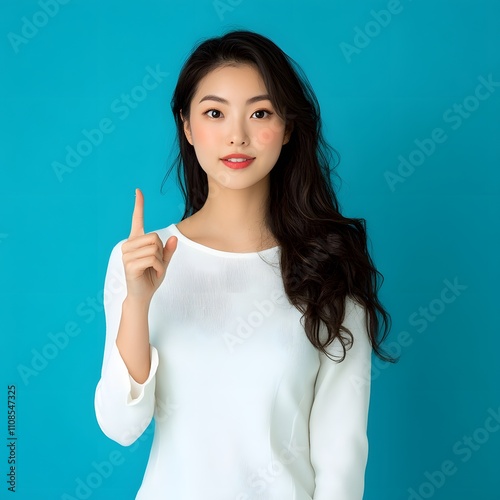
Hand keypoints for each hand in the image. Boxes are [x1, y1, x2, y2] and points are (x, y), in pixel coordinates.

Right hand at [121, 188, 176, 302]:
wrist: (142, 295)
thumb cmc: (151, 277)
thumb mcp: (164, 262)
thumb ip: (168, 250)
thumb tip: (174, 238)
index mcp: (136, 241)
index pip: (137, 220)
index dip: (139, 205)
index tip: (138, 191)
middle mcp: (129, 245)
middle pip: (155, 237)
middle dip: (161, 251)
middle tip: (156, 264)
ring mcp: (127, 255)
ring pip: (155, 248)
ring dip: (160, 261)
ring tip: (153, 270)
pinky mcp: (130, 265)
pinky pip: (152, 259)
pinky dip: (159, 268)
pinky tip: (153, 274)